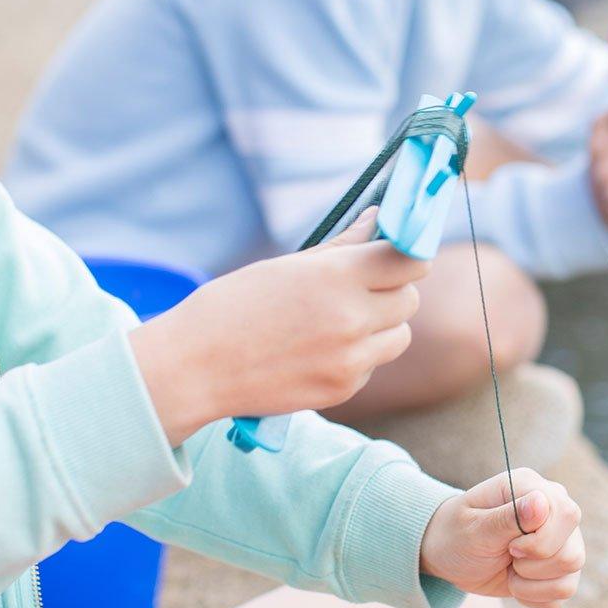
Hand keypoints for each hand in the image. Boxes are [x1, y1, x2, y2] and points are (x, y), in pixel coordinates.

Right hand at [129, 208, 426, 444]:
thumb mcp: (288, 266)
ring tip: (341, 320)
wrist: (196, 366)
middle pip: (410, 298)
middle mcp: (351, 318)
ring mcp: (350, 359)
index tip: (398, 255)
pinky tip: (320, 348)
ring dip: (383, 324)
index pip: (411, 261)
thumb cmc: (235, 305)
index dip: (409, 256)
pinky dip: (359, 354)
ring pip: (400, 335)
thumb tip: (378, 219)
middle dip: (392, 290)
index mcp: (336, 277)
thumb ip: (342, 246)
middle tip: (362, 287)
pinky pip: (373, 363)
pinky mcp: (343, 389)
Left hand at [420, 468, 584, 607]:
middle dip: (533, 567)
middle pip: (573, 552)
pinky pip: (564, 591)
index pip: (566, 515)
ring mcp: (560, 538)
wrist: (449, 557)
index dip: (540, 542)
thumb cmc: (456, 534)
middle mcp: (553, 509)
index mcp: (532, 487)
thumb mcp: (473, 528)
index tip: (509, 547)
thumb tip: (541, 502)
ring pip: (572, 572)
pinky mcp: (558, 566)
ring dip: (533, 584)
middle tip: (507, 556)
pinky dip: (535, 597)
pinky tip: (516, 584)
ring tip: (509, 571)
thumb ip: (508, 517)